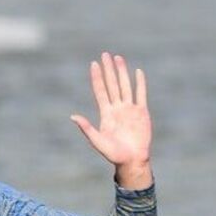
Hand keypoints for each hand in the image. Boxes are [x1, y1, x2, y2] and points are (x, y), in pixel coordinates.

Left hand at [70, 52, 152, 189]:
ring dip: (122, 72)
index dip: (97, 78)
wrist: (132, 160)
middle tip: (105, 54)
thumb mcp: (97, 141)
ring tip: (118, 58)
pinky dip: (140, 83)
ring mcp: (130, 109)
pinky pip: (140, 94)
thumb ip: (86, 127)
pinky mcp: (142, 112)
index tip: (93, 64)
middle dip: (108, 70)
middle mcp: (117, 108)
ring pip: (125, 86)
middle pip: (112, 84)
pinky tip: (137, 72)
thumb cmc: (113, 154)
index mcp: (106, 114)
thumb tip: (73, 116)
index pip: (100, 91)